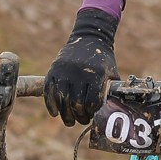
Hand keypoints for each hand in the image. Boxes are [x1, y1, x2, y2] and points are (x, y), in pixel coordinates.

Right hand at [43, 7, 118, 125]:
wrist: (90, 38)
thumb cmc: (103, 60)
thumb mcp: (111, 73)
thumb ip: (110, 91)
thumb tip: (110, 113)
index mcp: (95, 74)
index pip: (92, 101)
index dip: (92, 112)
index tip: (92, 116)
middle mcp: (79, 73)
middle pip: (76, 103)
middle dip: (79, 116)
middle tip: (81, 121)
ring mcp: (64, 71)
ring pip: (62, 99)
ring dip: (65, 115)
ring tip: (69, 121)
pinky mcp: (53, 70)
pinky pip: (49, 91)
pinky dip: (50, 104)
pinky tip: (54, 113)